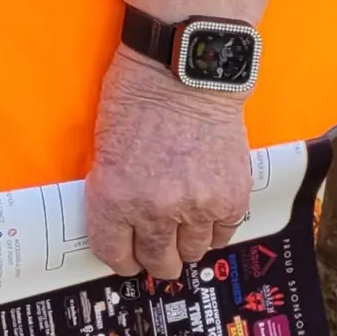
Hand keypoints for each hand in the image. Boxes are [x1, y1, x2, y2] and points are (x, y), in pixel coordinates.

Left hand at [83, 47, 253, 280]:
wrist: (185, 72)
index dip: (120, 257)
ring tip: (181, 221)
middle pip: (159, 263)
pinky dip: (214, 227)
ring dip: (186, 241)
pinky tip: (204, 209)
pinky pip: (223, 234)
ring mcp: (198, 206)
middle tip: (155, 245)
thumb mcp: (104, 147)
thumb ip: (113, 192)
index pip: (114, 254)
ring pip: (194, 253)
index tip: (125, 254)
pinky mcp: (232, 199)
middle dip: (155, 258)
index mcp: (114, 196)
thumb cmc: (136, 96)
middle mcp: (156, 209)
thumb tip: (123, 227)